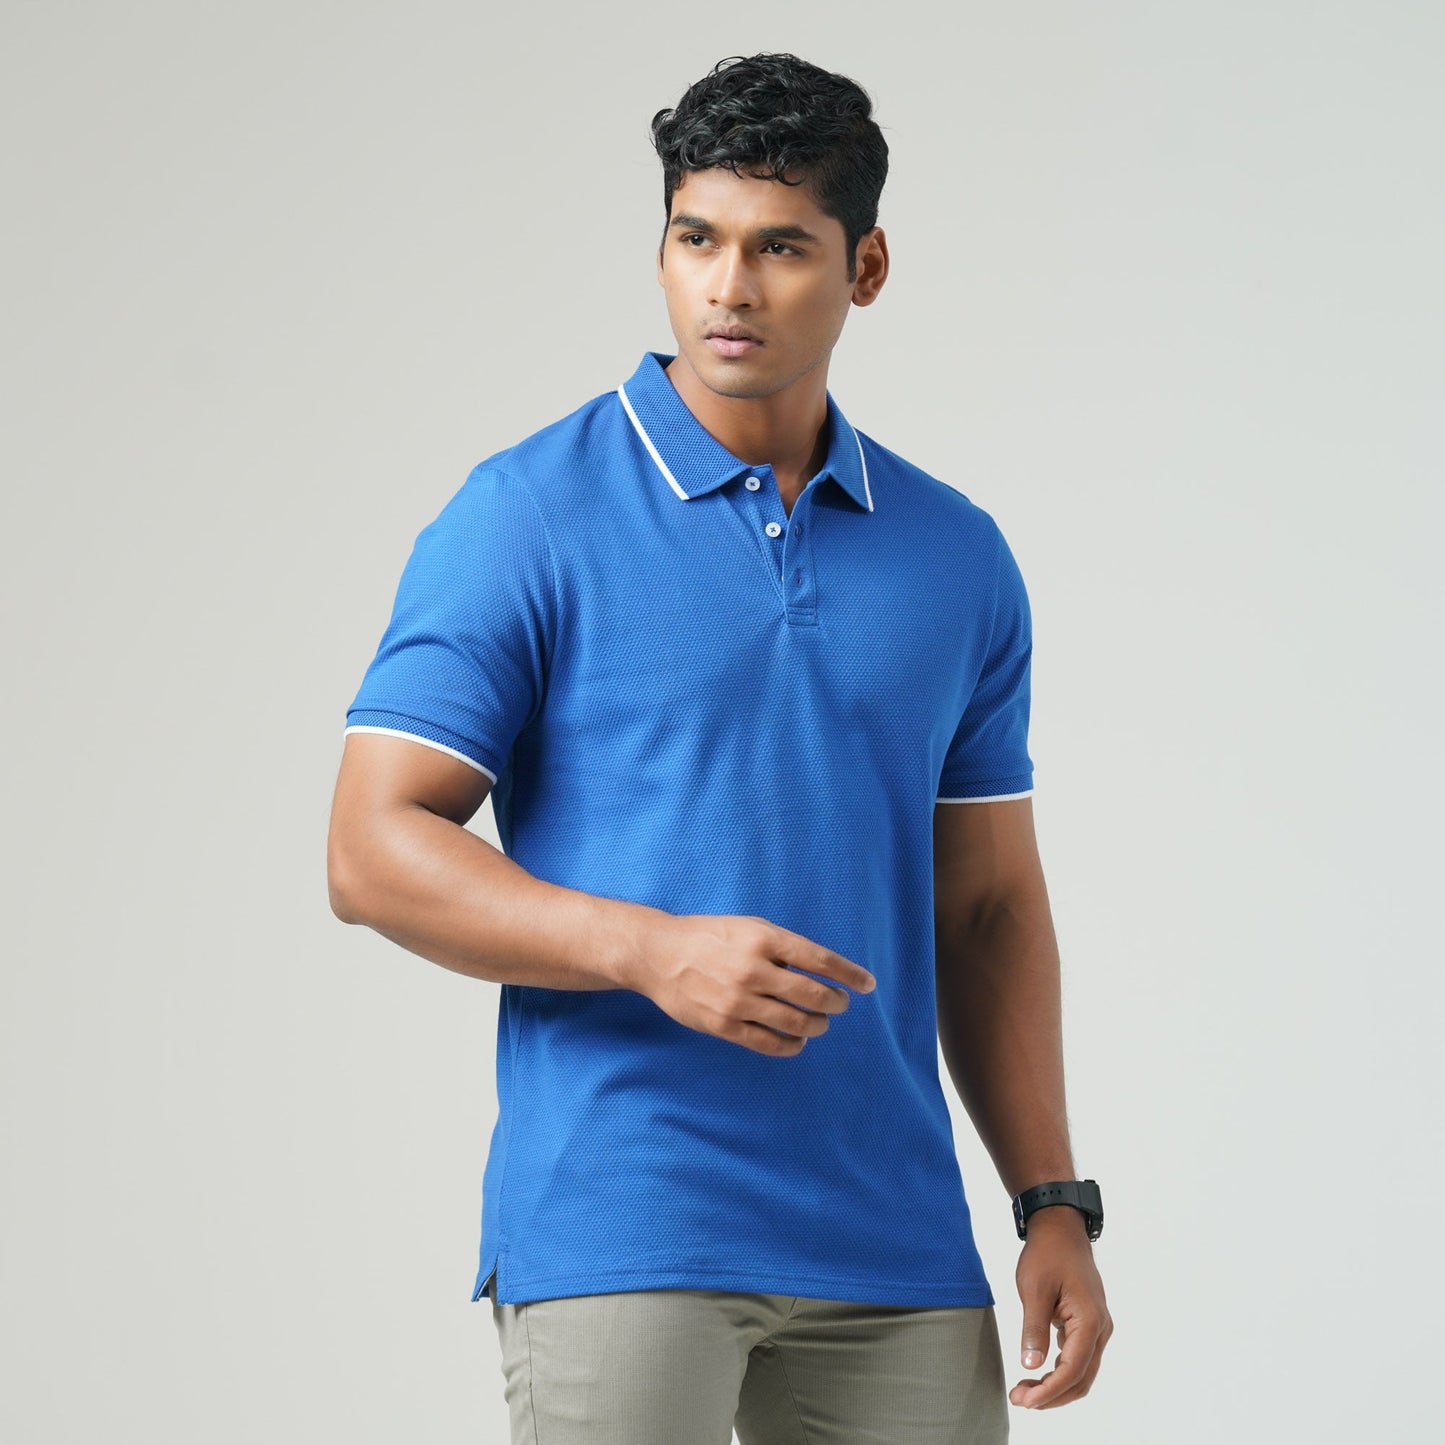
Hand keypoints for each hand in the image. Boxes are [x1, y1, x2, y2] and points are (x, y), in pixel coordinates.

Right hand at [633, 913, 876, 1054]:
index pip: (821, 960)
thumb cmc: (711, 937)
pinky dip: (792, 1045)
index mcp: (764, 939)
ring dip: (817, 1025)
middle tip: (840, 1004)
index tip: (867, 985)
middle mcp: (753, 969)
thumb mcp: (750, 927)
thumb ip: (784, 946)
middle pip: (813, 994)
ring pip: (796, 1022)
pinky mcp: (724, 1025)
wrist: (660, 955)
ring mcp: (738, 1000)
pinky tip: (799, 1041)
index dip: (850, 974)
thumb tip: (825, 970)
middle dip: (836, 1002)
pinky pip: (769, 1043)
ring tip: (820, 1023)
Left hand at [1009, 1206, 1112, 1409]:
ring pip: (1081, 1371)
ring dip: (1055, 1387)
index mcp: (1090, 1321)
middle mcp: (1100, 1329)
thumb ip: (1034, 1328)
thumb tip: (1030, 1366)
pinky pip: (1078, 1358)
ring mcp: (1096, 1327)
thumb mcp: (1035, 1289)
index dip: (1049, 1391)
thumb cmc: (1048, 1254)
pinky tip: (1037, 1375)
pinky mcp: (1087, 1324)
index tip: (1025, 1401)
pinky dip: (1059, 1372)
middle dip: (1052, 1396)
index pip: (1073, 1370)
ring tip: (1024, 1392)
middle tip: (1019, 1400)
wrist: (1060, 1228)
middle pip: (1081, 1378)